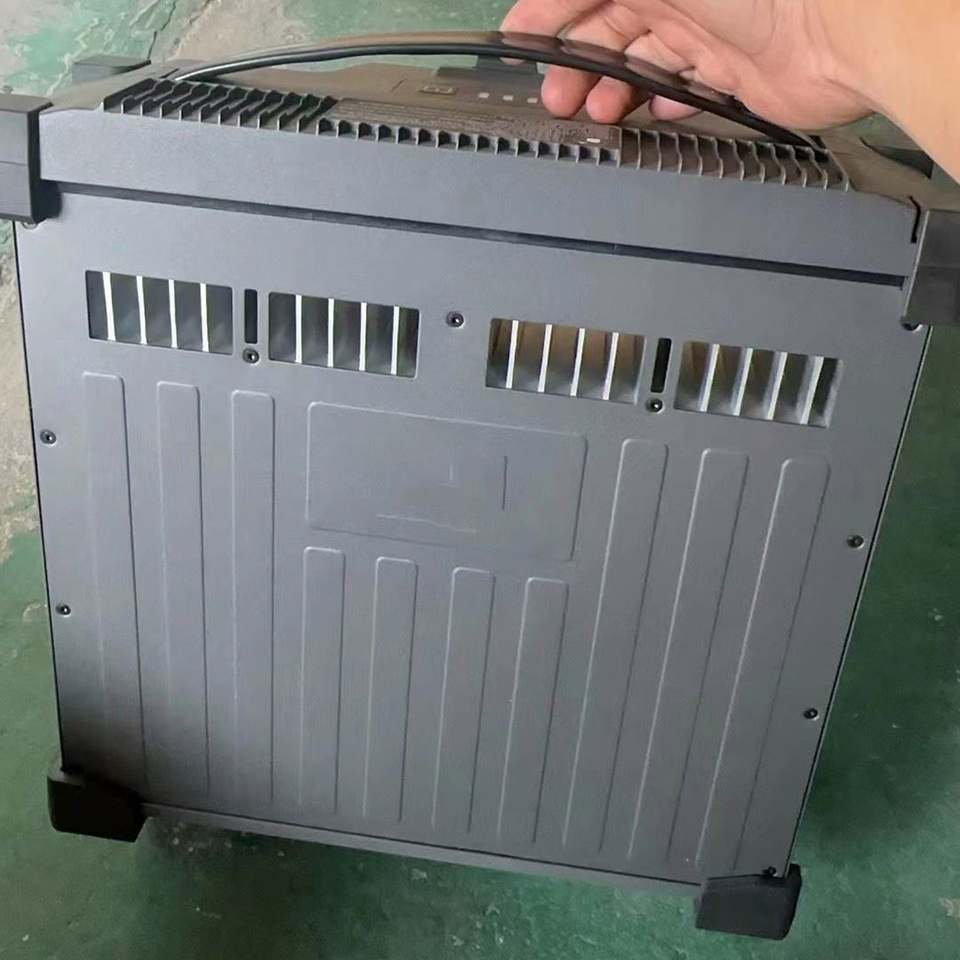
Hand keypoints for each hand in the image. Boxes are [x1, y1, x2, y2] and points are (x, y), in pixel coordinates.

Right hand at [501, 0, 872, 129]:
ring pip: (640, 66)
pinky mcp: (729, 78)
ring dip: (611, 91)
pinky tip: (647, 115)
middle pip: (609, 32)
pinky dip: (660, 104)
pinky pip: (681, 92)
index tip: (517, 44)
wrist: (834, 31)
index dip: (547, 14)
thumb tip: (554, 3)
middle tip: (556, 99)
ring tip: (596, 115)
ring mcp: (704, 36)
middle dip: (576, 65)